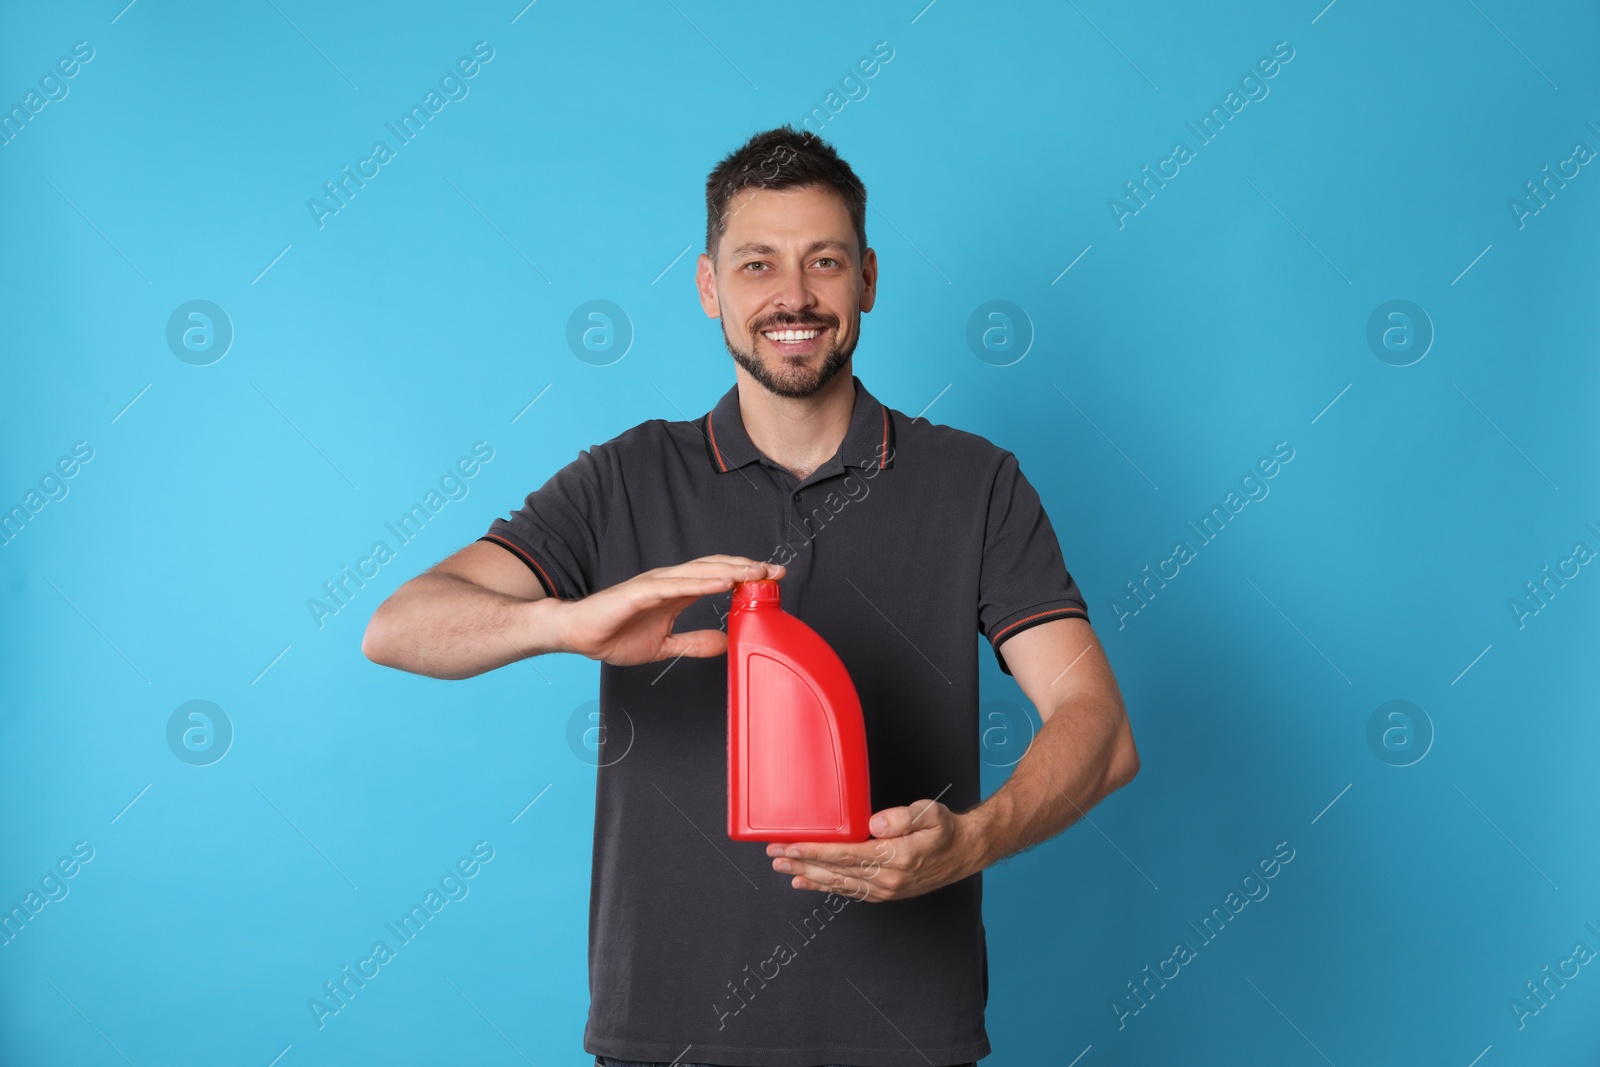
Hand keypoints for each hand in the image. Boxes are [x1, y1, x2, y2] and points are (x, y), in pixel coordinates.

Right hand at [557, 555, 783, 666]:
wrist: (577, 634)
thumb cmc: (613, 636)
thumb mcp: (665, 646)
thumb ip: (694, 643)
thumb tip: (725, 642)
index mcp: (676, 593)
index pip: (718, 577)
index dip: (746, 576)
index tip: (773, 579)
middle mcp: (669, 583)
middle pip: (715, 568)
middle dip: (747, 568)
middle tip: (777, 570)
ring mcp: (655, 585)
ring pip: (699, 572)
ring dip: (730, 570)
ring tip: (757, 572)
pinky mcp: (639, 593)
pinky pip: (674, 586)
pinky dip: (700, 582)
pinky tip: (721, 582)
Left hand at [765, 799, 985, 902]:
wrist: (964, 852)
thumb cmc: (944, 829)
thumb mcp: (930, 812)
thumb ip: (902, 817)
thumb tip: (874, 824)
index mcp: (897, 856)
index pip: (847, 853)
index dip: (816, 850)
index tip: (792, 844)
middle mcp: (888, 878)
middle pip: (836, 871)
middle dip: (803, 862)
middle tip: (775, 855)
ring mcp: (885, 889)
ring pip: (838, 884)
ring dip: (808, 875)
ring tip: (782, 867)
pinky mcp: (884, 893)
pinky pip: (848, 891)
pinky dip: (824, 887)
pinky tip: (805, 881)